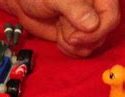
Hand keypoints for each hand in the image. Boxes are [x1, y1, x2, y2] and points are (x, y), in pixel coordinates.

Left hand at [0, 0, 119, 56]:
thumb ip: (75, 9)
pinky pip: (80, 52)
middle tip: (61, 25)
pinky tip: (59, 36)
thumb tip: (92, 25)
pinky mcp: (78, 36)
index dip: (95, 33)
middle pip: (100, 36)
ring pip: (90, 47)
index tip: (74, 38)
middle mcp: (96, 10)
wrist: (25, 3)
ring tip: (59, 27)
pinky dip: (68, 49)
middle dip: (78, 39)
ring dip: (71, 44)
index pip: (111, 19)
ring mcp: (88, 25)